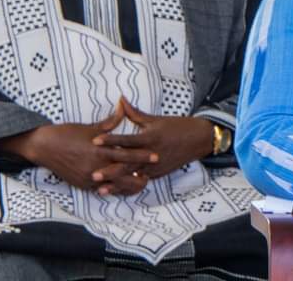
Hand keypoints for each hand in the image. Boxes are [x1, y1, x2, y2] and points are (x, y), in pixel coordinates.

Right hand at [0, 105, 157, 194]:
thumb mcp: (90, 127)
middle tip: (154, 172)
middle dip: (139, 172)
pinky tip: (124, 189)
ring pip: (114, 184)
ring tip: (142, 182)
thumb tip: (123, 107)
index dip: (141, 155)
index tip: (156, 155)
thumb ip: (109, 122)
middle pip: (123, 171)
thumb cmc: (67, 133)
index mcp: (99, 149)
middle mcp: (95, 165)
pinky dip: (114, 188)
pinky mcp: (82, 184)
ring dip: (129, 183)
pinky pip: (102, 189)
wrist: (44, 147)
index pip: (125, 153)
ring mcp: (88, 177)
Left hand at [92, 97, 213, 182]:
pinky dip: (128, 187)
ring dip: (116, 183)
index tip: (95, 141)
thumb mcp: (156, 119)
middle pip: (128, 163)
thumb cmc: (177, 126)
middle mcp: (152, 154)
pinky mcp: (159, 174)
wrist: (199, 139)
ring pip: (133, 177)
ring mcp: (156, 166)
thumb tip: (121, 100)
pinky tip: (116, 191)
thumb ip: (135, 114)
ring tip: (100, 189)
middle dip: (110, 170)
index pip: (127, 140)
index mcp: (151, 137)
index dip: (111, 140)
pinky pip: (140, 182)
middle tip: (93, 174)